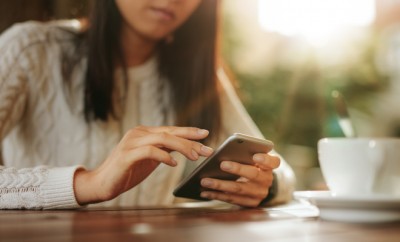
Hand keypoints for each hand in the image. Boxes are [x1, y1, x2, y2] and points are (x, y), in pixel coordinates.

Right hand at [74, 126, 213, 204]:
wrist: (102, 183)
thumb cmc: (127, 171)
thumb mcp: (149, 159)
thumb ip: (163, 150)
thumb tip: (184, 147)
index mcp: (144, 133)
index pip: (171, 129)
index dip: (189, 131)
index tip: (206, 134)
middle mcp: (138, 133)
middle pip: (170, 132)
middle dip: (191, 140)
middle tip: (207, 149)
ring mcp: (131, 142)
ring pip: (162, 139)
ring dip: (182, 147)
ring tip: (195, 157)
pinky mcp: (126, 155)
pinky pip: (150, 151)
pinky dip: (164, 156)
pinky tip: (174, 163)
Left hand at [199, 153, 279, 206]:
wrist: (257, 185)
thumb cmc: (250, 165)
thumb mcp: (252, 158)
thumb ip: (245, 153)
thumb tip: (226, 150)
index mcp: (269, 166)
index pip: (273, 162)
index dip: (265, 160)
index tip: (255, 156)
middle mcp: (266, 180)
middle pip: (253, 174)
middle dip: (237, 169)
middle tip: (222, 164)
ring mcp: (259, 194)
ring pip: (238, 189)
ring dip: (220, 185)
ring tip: (205, 181)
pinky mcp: (250, 203)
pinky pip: (232, 199)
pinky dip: (217, 195)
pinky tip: (205, 192)